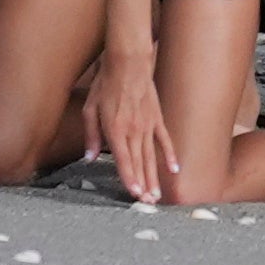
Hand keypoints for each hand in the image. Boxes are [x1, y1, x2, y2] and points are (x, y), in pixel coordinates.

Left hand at [82, 52, 175, 204]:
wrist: (128, 62)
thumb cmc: (105, 84)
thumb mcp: (90, 109)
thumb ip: (91, 136)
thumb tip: (90, 157)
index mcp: (115, 130)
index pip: (124, 161)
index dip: (130, 179)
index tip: (135, 194)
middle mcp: (134, 130)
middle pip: (140, 162)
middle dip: (145, 184)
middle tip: (149, 202)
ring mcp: (148, 125)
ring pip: (152, 156)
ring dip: (155, 176)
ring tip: (158, 194)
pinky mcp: (157, 118)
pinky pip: (165, 140)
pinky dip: (170, 154)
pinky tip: (174, 169)